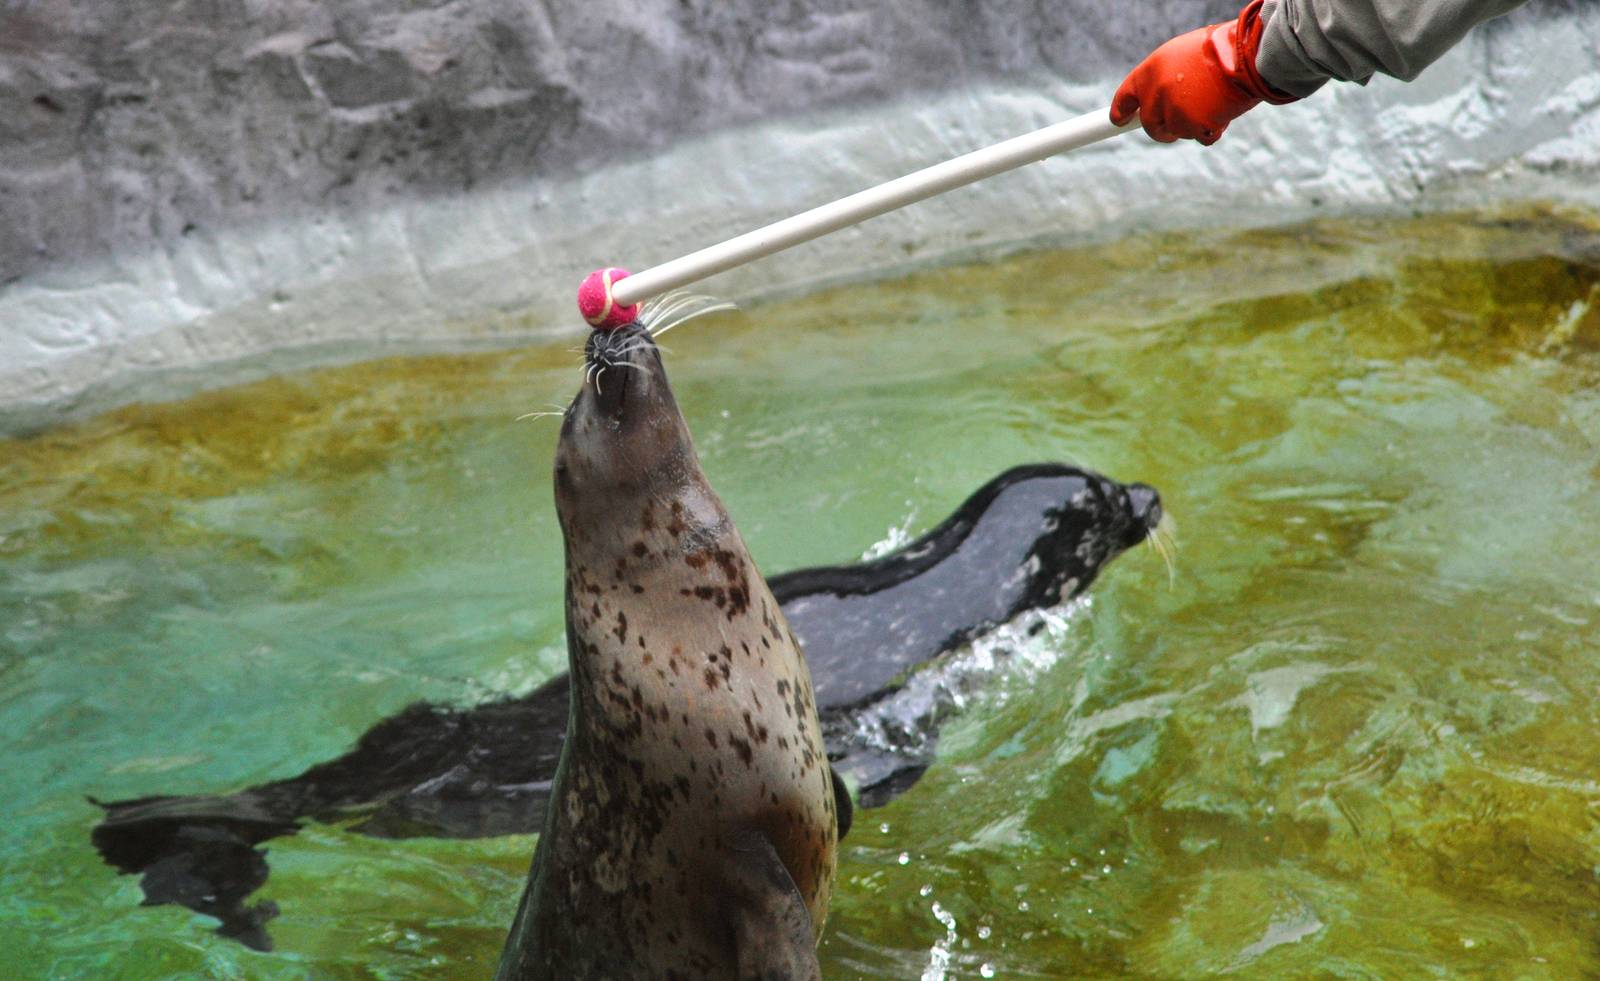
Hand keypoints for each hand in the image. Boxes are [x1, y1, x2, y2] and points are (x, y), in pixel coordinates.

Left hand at [1110, 0, 1293, 145]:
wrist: (1244, 54)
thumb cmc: (1217, 48)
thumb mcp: (1181, 54)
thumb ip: (1164, 77)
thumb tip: (1154, 99)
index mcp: (1149, 72)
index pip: (1124, 97)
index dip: (1120, 111)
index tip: (1118, 120)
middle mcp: (1156, 94)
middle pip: (1150, 126)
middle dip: (1163, 128)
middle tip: (1178, 122)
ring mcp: (1174, 113)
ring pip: (1178, 132)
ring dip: (1194, 124)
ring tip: (1213, 100)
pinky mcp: (1194, 127)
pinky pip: (1202, 138)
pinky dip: (1213, 130)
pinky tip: (1223, 110)